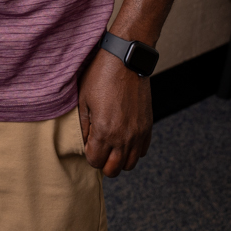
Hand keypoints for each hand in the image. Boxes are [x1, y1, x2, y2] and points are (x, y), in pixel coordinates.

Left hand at [78, 49, 152, 177]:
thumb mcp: (83, 99)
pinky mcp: (148, 126)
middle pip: (113, 170)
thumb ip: (83, 126)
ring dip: (119, 159)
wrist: (126, 60)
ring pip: (130, 164)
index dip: (89, 155)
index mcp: (104, 131)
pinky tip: (125, 138)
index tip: (88, 144)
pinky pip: (142, 151)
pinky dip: (133, 150)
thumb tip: (85, 142)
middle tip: (99, 148)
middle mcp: (123, 137)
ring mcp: (138, 133)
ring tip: (112, 145)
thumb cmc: (101, 76)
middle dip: (103, 163)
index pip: (95, 162)